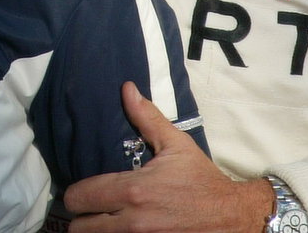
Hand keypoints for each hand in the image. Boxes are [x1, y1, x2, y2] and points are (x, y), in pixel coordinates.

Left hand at [63, 83, 274, 232]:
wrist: (232, 215)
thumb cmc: (201, 179)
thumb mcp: (175, 145)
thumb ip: (146, 117)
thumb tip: (127, 89)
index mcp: (133, 190)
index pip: (80, 197)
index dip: (75, 194)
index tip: (81, 193)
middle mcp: (133, 221)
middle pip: (80, 228)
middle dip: (81, 218)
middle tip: (88, 211)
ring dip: (95, 232)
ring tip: (100, 222)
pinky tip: (117, 231)